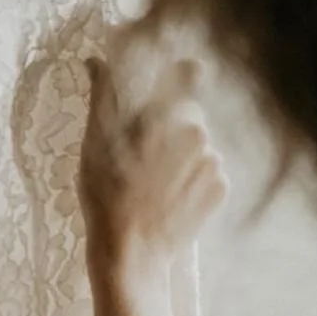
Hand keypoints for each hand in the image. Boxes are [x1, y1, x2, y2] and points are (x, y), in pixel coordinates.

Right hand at [77, 56, 228, 276]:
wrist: (131, 254)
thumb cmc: (106, 197)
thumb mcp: (95, 143)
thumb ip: (102, 97)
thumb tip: (96, 61)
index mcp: (166, 113)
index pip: (189, 72)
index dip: (180, 74)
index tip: (166, 86)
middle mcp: (197, 131)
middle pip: (189, 114)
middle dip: (170, 127)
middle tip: (142, 156)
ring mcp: (212, 161)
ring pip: (199, 145)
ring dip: (181, 156)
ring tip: (153, 183)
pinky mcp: (221, 189)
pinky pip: (209, 172)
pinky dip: (192, 180)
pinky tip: (169, 198)